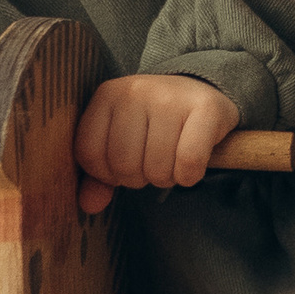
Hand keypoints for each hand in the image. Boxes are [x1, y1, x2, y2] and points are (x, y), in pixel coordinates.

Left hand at [73, 74, 239, 215]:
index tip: (124, 166)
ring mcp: (171, 97)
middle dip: (139, 178)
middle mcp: (136, 91)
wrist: (200, 88)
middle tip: (152, 165)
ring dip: (165, 179)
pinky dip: (188, 176)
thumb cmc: (154, 121)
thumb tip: (90, 205)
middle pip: (124, 164)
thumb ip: (100, 173)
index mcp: (108, 95)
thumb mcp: (121, 137)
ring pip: (157, 168)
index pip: (89, 153)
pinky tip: (190, 167)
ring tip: (171, 163)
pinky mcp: (205, 107)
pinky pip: (189, 162)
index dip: (106, 174)